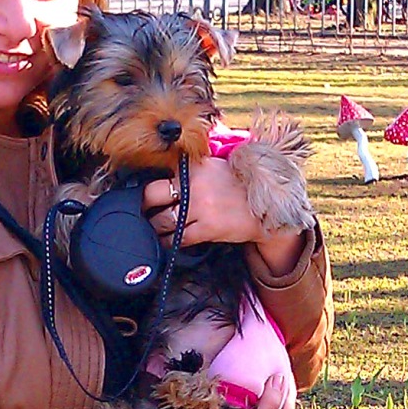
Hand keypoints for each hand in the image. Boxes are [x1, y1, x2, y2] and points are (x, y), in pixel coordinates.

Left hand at [144, 155, 270, 248]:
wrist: (268, 205)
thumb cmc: (239, 185)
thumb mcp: (215, 165)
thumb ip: (191, 168)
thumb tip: (167, 172)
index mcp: (195, 166)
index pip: (159, 173)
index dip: (146, 184)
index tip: (139, 193)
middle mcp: (194, 185)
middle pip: (152, 195)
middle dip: (142, 206)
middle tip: (140, 213)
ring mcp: (200, 208)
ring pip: (162, 221)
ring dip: (153, 227)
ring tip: (152, 229)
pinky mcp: (207, 228)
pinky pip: (177, 239)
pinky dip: (167, 242)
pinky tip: (165, 242)